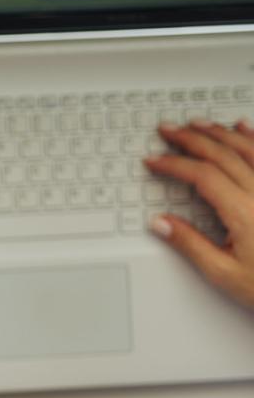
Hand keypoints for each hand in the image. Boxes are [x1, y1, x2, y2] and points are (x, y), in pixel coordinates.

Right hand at [145, 120, 253, 306]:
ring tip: (196, 124)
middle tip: (168, 130)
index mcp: (244, 213)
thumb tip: (162, 224)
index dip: (174, 164)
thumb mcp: (224, 273)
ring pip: (246, 148)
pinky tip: (242, 127)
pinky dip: (253, 137)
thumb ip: (190, 245)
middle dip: (191, 139)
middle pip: (223, 154)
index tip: (154, 160)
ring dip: (218, 133)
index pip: (203, 176)